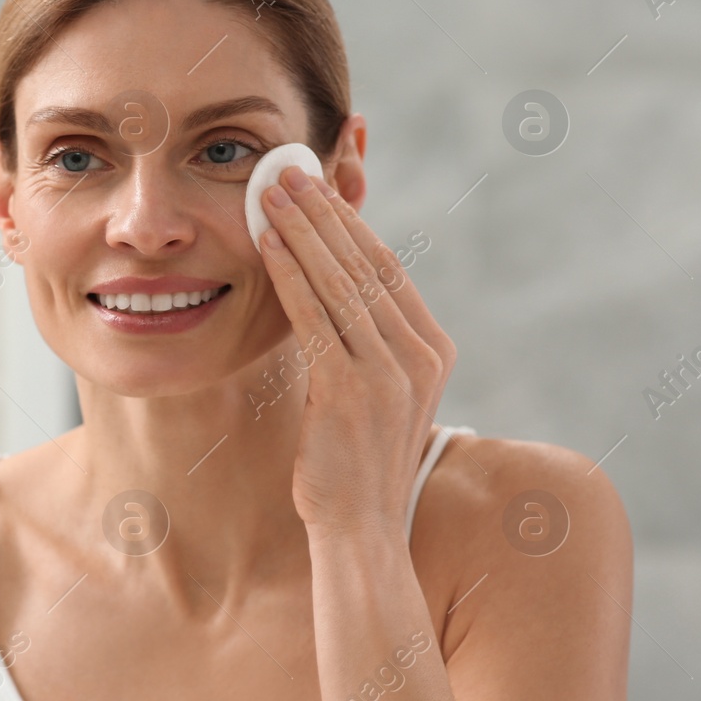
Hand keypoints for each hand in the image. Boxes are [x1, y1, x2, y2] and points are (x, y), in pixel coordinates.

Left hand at [257, 166, 455, 537]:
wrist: (360, 530)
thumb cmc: (353, 462)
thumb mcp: (372, 392)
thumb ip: (365, 343)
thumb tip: (332, 292)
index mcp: (433, 350)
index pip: (388, 268)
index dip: (349, 222)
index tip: (319, 186)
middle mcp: (421, 355)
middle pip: (366, 264)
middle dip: (323, 212)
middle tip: (288, 171)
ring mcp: (392, 373)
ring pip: (340, 282)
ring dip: (302, 231)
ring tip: (271, 192)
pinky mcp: (353, 390)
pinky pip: (315, 317)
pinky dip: (290, 274)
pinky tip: (267, 244)